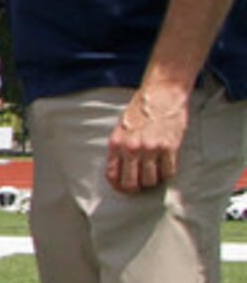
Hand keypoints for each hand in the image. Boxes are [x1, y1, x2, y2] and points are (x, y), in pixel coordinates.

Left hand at [108, 80, 190, 195]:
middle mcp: (132, 148)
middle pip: (131, 183)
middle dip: (136, 188)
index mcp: (117, 143)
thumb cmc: (141, 109)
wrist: (162, 93)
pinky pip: (168, 172)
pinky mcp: (170, 147)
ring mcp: (151, 148)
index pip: (112, 175)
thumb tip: (121, 169)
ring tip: (156, 173)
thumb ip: (120, 147)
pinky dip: (168, 173)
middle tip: (142, 185)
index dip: (119, 187)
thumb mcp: (122, 127)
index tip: (125, 189)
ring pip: (150, 181)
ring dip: (154, 181)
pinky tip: (167, 165)